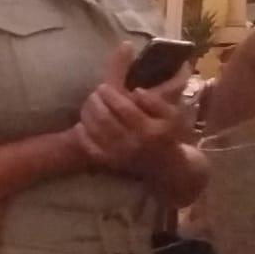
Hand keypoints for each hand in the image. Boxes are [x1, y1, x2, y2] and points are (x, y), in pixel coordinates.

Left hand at [74, 42, 190, 175]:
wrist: (166, 167)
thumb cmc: (169, 133)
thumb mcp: (171, 112)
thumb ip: (157, 97)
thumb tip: (138, 89)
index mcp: (152, 129)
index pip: (124, 106)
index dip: (110, 94)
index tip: (103, 86)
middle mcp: (134, 144)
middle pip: (105, 118)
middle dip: (96, 102)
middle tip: (95, 93)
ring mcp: (120, 156)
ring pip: (94, 130)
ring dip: (87, 113)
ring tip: (90, 103)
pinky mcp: (109, 163)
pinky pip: (89, 147)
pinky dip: (83, 133)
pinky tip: (83, 123)